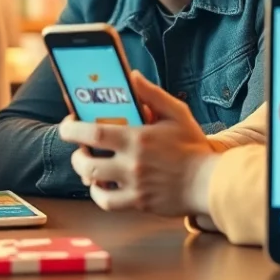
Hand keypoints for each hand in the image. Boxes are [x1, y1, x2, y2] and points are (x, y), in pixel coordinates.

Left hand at [58, 71, 222, 216]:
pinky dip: (98, 193)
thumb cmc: (192, 147)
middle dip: (76, 153)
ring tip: (89, 164)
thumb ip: (152, 94)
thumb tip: (132, 76)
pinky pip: (107, 202)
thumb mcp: (176, 113)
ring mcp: (134, 186)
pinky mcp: (138, 203)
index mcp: (138, 138)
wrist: (211, 182)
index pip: (93, 132)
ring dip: (84, 172)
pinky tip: (101, 185)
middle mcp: (132, 164)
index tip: (68, 124)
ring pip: (92, 182)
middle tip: (80, 147)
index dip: (72, 129)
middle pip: (86, 161)